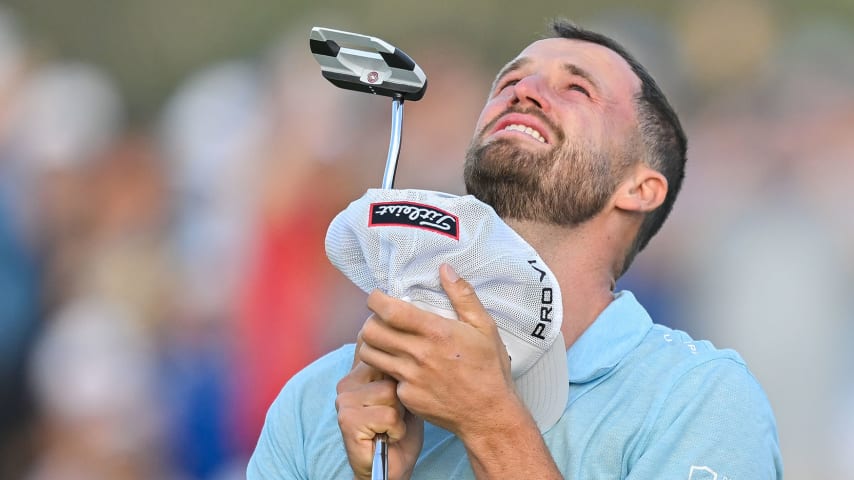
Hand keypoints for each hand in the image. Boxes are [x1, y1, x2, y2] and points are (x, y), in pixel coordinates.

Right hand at [336, 333, 423, 479]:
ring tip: (392, 426)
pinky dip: (396, 430)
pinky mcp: (347, 420)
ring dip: (400, 415)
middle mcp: (347, 382)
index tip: (399, 392)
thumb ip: (400, 369)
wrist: (391, 468)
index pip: (380, 352)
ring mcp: (344, 401)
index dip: (399, 370)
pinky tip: (388, 436)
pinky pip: (388, 415)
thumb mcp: (405, 392)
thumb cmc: (400, 431)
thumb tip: (410, 343)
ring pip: (391, 393)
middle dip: (402, 396)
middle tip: (396, 415)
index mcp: (358, 371)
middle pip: (391, 371)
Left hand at [359, 263, 520, 439]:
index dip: (375, 300)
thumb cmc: (489, 369)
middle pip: (371, 331)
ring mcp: (410, 378)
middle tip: (380, 320)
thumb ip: (463, 296)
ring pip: (370, 355)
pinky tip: (401, 367)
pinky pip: (385, 378)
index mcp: (436, 333)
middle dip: (370, 321)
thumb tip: (445, 269)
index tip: (376, 297)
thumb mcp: (485, 327)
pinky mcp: (406, 397)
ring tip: (384, 341)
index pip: (390, 311)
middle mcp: (419, 355)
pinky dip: (388, 370)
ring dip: (372, 344)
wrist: (489, 414)